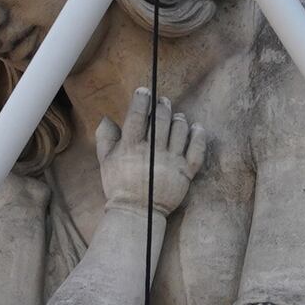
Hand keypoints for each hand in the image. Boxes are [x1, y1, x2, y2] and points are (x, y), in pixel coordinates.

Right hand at [92, 87, 215, 215]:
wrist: (138, 212)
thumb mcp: (106, 162)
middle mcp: (152, 153)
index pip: (137, 116)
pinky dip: (198, 135)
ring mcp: (171, 162)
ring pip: (179, 130)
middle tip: (162, 101)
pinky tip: (196, 127)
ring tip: (175, 115)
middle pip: (161, 120)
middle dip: (162, 105)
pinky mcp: (185, 173)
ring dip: (178, 118)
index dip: (142, 100)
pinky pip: (197, 149)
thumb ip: (106, 139)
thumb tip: (107, 118)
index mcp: (130, 148)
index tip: (145, 92)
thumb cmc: (119, 185)